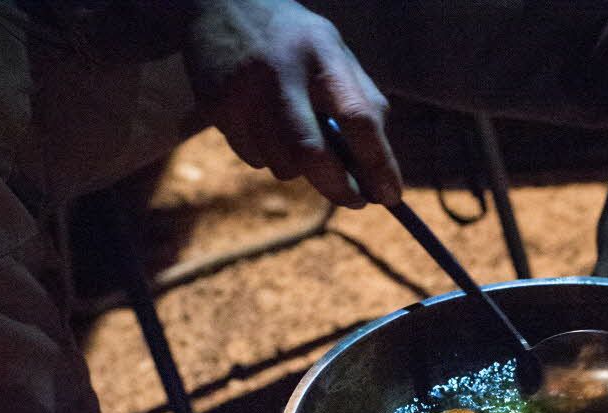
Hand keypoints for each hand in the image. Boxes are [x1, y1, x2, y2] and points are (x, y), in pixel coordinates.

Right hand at [181, 0, 402, 206]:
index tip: (391, 196)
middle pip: (312, 153)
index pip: (358, 117)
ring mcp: (243, 92)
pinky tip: (269, 127)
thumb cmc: (297, 42)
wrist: (222, 5)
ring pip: (283, 165)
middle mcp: (280, 72)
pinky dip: (272, 157)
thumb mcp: (336, 55)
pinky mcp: (216, 108)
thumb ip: (362, 102)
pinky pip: (255, 159)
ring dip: (303, 170)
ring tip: (304, 141)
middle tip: (357, 199)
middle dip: (340, 188)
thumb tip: (381, 170)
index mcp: (322, 54)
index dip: (378, 163)